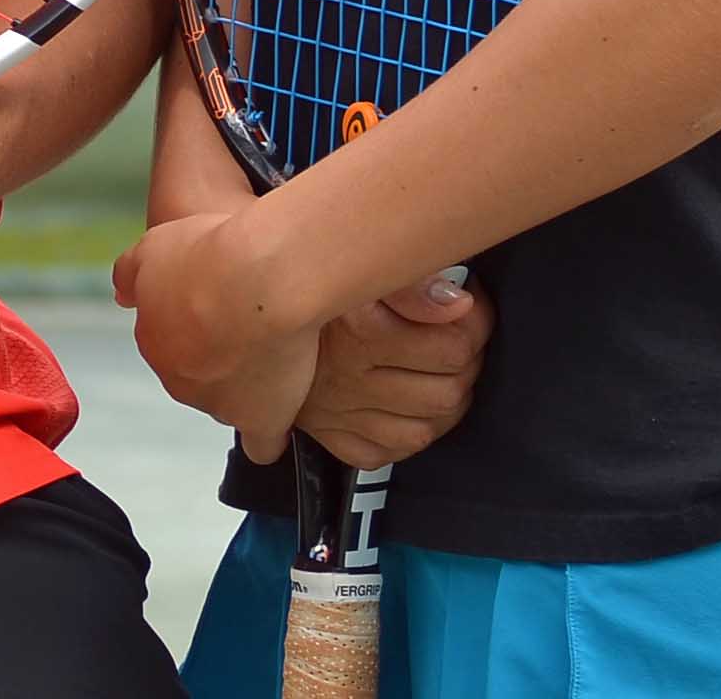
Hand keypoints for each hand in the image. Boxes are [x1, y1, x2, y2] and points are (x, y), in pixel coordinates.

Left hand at [112, 210, 316, 462]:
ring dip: (247, 385)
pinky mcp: (260, 419)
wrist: (260, 280)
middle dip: (218, 355)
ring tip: (276, 351)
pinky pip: (261, 443)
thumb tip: (121, 294)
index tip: (217, 305)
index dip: (195, 324)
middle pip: (197, 375)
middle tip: (250, 322)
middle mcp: (180, 379)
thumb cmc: (210, 257)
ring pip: (228, 402)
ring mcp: (220, 404)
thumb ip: (131, 274)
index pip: (169, 342)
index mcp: (154, 339)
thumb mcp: (154, 248)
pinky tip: (276, 425)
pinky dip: (268, 436)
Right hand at [293, 270, 488, 469]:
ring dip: (449, 399)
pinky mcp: (332, 437)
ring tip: (446, 371)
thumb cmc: (304, 283)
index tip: (472, 305)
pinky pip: (390, 451)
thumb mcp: (356, 269)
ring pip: (428, 427)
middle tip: (462, 337)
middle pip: (448, 390)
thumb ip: (409, 279)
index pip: (451, 347)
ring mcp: (341, 414)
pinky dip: (412, 433)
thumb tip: (457, 300)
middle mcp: (350, 379)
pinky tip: (414, 408)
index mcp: (358, 333)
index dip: (477, 324)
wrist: (243, 312)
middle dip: (469, 363)